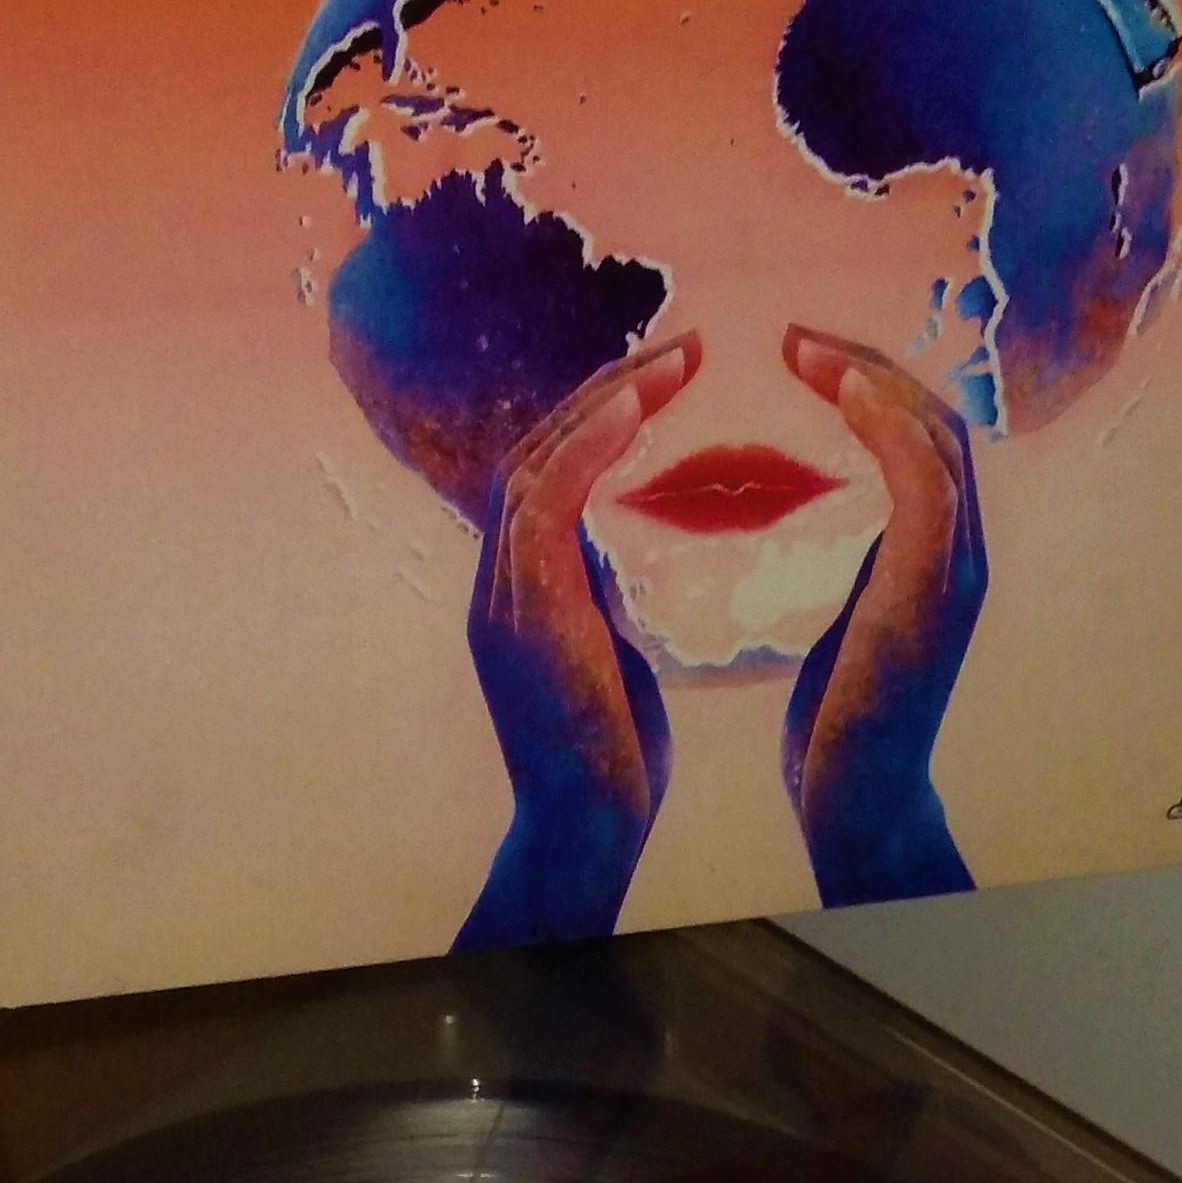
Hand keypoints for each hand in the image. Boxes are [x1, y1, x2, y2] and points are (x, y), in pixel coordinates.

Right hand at [453, 334, 699, 949]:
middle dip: (607, 393)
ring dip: (606, 404)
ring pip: (536, 462)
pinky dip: (588, 447)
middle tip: (685, 349)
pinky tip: (637, 409)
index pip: (548, 475)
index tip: (671, 380)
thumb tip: (621, 552)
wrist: (586, 833)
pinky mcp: (524, 612)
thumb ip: (602, 598)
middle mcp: (496, 582)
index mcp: (517, 590)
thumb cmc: (613, 762)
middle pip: (536, 451)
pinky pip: (546, 501)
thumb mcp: (608, 657)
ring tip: (677, 361)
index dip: (603, 420)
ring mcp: (501, 595)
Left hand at [779, 331, 986, 904]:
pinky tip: (839, 392)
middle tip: (794, 341)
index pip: (921, 443)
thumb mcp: (850, 626)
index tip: (800, 359)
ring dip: (873, 382)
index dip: (868, 389)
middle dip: (868, 369)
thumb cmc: (838, 733)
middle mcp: (963, 556)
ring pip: (938, 439)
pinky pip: (927, 478)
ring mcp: (957, 572)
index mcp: (940, 560)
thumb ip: (858, 570)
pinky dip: (889, 424)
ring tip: (805, 352)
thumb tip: (825, 527)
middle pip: (937, 423)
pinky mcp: (933, 591)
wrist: (858, 806)